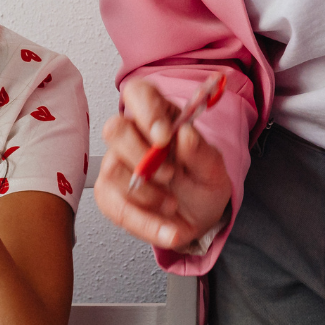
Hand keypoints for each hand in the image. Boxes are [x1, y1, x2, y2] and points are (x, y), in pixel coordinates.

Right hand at [95, 78, 230, 249]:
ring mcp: (116, 165)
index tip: (164, 136)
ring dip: (148, 194)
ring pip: (113, 170)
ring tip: (173, 204)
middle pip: (115, 129)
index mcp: (158, 116)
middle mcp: (132, 136)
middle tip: (170, 174)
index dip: (146, 110)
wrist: (200, 217)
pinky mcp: (110, 195)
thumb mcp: (215, 169)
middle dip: (142, 155)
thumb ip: (202, 152)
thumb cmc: (202, 182)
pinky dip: (146, 223)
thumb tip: (186, 135)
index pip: (138, 93)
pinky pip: (116, 207)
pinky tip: (169, 230)